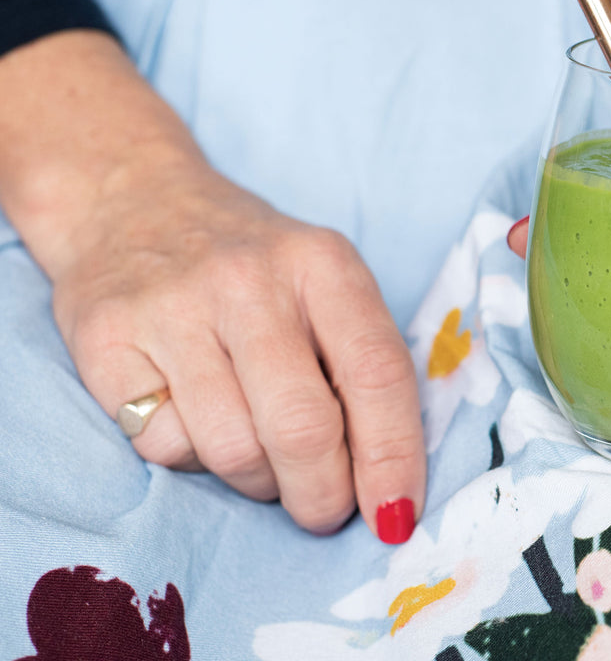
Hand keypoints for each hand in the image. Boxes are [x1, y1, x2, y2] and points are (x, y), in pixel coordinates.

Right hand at [0, 31, 424, 538]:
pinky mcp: (107, 337)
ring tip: (256, 449)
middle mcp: (250, 279)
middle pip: (303, 427)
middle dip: (322, 495)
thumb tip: (388, 477)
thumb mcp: (321, 281)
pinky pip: (163, 446)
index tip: (398, 515)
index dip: (393, 455)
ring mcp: (174, 305)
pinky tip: (192, 410)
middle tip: (322, 508)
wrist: (133, 200)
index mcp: (322, 263)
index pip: (377, 372)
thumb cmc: (250, 262)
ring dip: (256, 479)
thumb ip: (357, 358)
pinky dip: (188, 453)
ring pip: (233, 450)